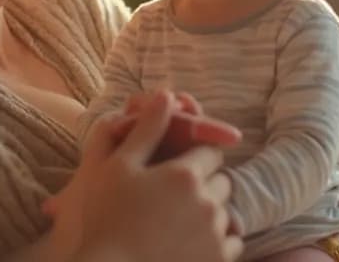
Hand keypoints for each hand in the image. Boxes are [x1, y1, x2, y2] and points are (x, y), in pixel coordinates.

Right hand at [46, 94, 242, 261]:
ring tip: (178, 224)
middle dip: (205, 185)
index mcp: (186, 174)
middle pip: (222, 182)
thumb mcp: (117, 167)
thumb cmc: (106, 218)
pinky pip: (233, 243)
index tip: (174, 172)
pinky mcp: (218, 260)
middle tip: (174, 199)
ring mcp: (215, 234)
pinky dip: (218, 241)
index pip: (210, 153)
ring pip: (226, 213)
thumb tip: (167, 94)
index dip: (194, 159)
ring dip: (210, 213)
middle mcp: (208, 202)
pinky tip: (190, 243)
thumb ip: (147, 129)